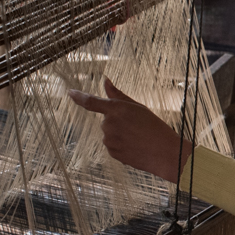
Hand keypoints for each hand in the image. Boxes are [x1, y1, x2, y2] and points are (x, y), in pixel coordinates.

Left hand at [68, 78, 192, 183]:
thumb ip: (117, 95)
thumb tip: (106, 82)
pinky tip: (135, 146)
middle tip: (136, 126)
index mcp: (116, 109)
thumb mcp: (138, 107)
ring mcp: (109, 139)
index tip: (70, 93)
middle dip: (118, 122)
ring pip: (110, 133)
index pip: (90, 101)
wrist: (164, 153)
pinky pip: (112, 146)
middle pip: (106, 120)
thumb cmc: (154, 127)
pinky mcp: (111, 152)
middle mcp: (109, 124)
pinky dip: (122, 145)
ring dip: (120, 134)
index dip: (78, 96)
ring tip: (138, 137)